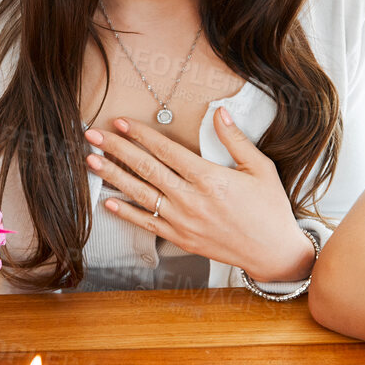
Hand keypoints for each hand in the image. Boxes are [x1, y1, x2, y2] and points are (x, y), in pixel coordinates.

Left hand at [88, 108, 315, 282]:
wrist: (273, 252)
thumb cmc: (269, 208)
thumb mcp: (260, 168)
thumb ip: (236, 139)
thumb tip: (219, 112)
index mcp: (210, 178)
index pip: (166, 150)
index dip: (141, 134)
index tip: (120, 122)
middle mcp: (191, 199)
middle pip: (146, 169)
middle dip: (116, 150)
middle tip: (92, 136)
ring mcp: (183, 221)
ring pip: (141, 195)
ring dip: (113, 177)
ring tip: (91, 162)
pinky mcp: (181, 239)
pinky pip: (148, 223)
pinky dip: (126, 212)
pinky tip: (107, 201)